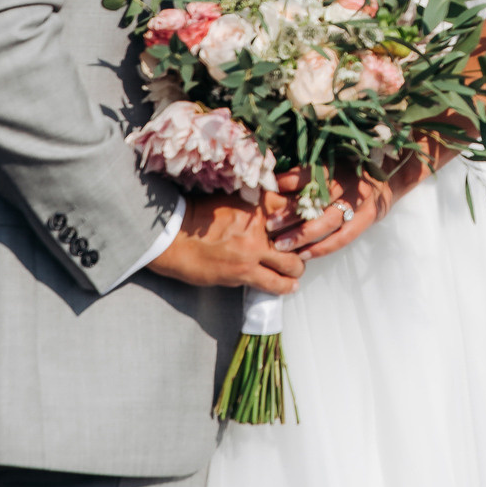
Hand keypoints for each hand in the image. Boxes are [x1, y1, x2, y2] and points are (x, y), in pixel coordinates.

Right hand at [148, 194, 303, 293]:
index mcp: (259, 203)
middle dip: (305, 247)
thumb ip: (259, 204)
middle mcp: (261, 225)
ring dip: (297, 269)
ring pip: (293, 265)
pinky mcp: (244, 272)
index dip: (307, 219)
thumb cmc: (201, 216)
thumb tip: (281, 210)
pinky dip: (285, 286)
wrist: (175, 237)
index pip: (297, 208)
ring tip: (294, 272)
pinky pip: (275, 283)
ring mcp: (254, 250)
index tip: (310, 225)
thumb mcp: (234, 200)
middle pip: (301, 239)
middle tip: (302, 252)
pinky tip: (288, 286)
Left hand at [266, 166, 393, 258]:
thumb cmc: (349, 174)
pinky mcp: (366, 219)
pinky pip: (342, 237)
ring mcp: (360, 202)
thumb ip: (308, 174)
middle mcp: (349, 183)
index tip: (270, 190)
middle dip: (291, 213)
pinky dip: (322, 248)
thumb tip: (273, 182)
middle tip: (269, 225)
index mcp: (337, 166)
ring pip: (328, 221)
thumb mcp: (332, 167)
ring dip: (303, 235)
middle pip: (317, 199)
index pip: (312, 173)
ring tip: (280, 245)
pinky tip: (303, 254)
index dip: (290, 181)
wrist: (385, 181)